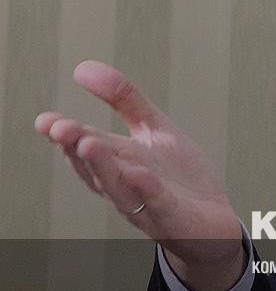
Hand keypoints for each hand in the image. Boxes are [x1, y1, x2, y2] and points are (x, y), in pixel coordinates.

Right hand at [35, 60, 244, 290]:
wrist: (215, 222)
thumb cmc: (179, 177)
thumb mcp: (155, 129)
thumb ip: (124, 99)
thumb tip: (83, 68)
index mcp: (119, 162)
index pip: (86, 147)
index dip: (65, 135)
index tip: (45, 121)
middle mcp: (126, 184)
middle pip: (96, 167)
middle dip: (77, 147)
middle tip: (60, 127)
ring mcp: (147, 204)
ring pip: (119, 188)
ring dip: (102, 167)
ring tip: (88, 143)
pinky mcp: (174, 218)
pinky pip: (158, 204)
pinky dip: (148, 190)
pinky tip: (139, 173)